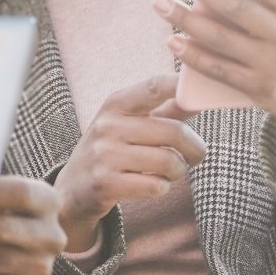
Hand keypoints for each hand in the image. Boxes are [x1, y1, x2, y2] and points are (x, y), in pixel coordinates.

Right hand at [54, 74, 205, 251]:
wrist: (73, 188)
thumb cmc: (111, 150)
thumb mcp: (129, 123)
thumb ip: (165, 109)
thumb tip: (198, 93)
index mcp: (116, 104)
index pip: (155, 86)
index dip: (181, 86)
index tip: (202, 91)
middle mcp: (108, 125)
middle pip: (174, 131)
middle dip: (194, 148)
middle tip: (195, 155)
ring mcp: (105, 154)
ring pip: (169, 161)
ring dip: (178, 171)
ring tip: (170, 171)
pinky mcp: (106, 183)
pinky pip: (156, 186)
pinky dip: (162, 187)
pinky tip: (152, 184)